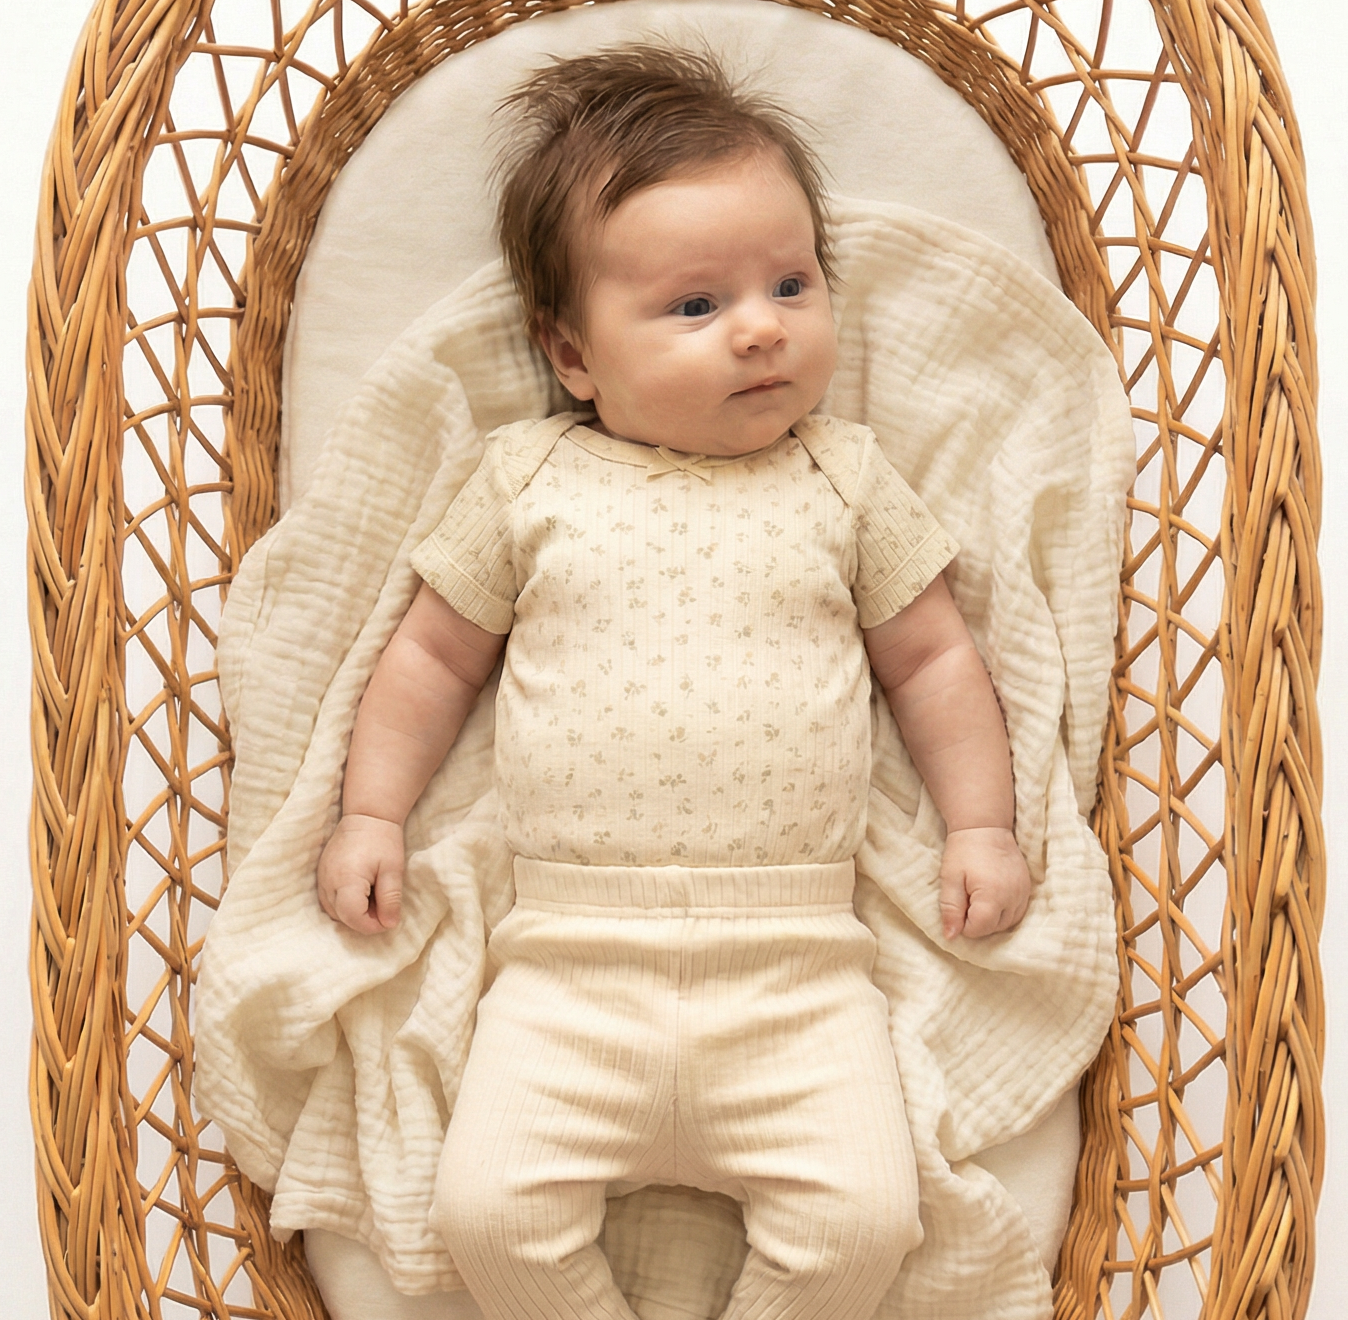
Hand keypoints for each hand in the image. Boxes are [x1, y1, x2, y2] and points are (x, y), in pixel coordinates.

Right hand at [316, 813, 404, 933]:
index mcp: (346, 880)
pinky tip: (361, 892)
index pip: (353, 918)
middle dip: (363, 919)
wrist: (367, 816)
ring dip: (353, 913)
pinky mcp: (320, 876)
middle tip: (383, 904)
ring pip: (333, 911)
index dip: (371, 925)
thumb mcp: (393, 870)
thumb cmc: (383, 841)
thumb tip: (389, 925)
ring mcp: (321, 879)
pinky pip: (329, 901)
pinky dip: (344, 904)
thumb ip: (390, 899)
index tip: (387, 918)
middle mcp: (327, 882)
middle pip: (342, 917)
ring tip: (373, 895)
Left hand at [937, 826, 1029, 939]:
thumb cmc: (963, 851)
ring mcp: (1023, 893)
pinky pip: (1018, 912)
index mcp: (992, 896)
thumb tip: (951, 937)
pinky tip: (992, 899)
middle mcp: (1013, 897)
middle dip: (977, 922)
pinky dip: (1004, 912)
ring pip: (1008, 923)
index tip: (957, 907)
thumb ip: (951, 909)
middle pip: (994, 928)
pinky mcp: (1027, 888)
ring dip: (992, 919)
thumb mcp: (950, 879)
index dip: (963, 924)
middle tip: (966, 900)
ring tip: (978, 898)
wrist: (985, 827)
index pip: (979, 929)